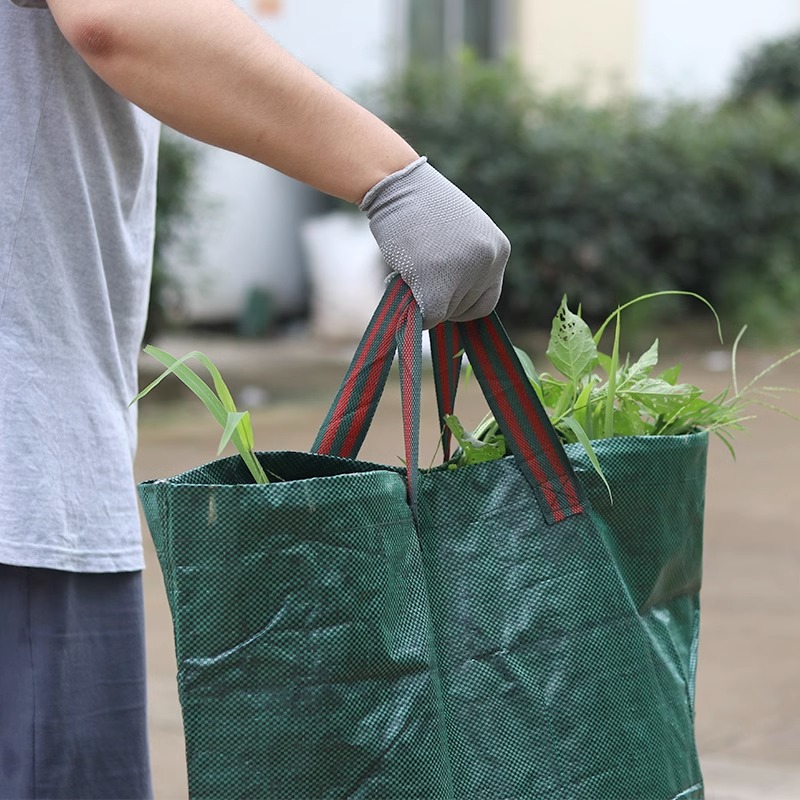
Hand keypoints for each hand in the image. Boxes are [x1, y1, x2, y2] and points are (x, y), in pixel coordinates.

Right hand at [359, 157, 509, 328]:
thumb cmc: (421, 207)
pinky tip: (404, 284)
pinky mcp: (438, 284)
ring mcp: (465, 272)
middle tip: (420, 275)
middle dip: (442, 299)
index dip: (462, 303)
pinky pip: (430, 317)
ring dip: (425, 300)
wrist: (397, 184)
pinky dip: (415, 312)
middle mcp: (489, 261)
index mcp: (499, 249)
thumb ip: (469, 263)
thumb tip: (457, 303)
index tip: (442, 293)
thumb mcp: (463, 234)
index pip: (487, 300)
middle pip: (466, 309)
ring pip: (446, 313)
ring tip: (412, 268)